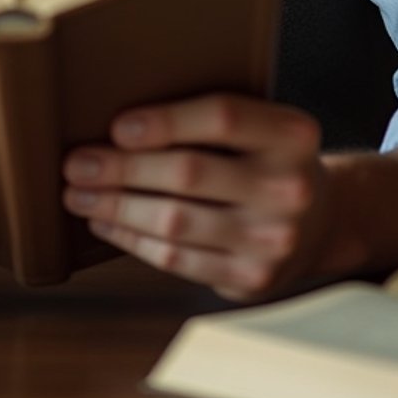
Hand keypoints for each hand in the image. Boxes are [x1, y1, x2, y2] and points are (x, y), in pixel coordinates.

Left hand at [62, 93, 332, 299]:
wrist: (321, 222)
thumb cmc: (268, 161)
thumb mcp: (263, 128)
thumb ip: (214, 122)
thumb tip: (121, 125)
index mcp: (293, 135)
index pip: (223, 118)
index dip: (165, 121)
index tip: (117, 126)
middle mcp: (289, 188)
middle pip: (189, 173)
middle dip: (122, 169)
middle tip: (76, 163)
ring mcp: (272, 239)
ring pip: (175, 221)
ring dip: (116, 206)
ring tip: (79, 194)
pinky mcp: (251, 279)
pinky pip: (178, 259)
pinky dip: (133, 239)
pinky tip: (107, 222)